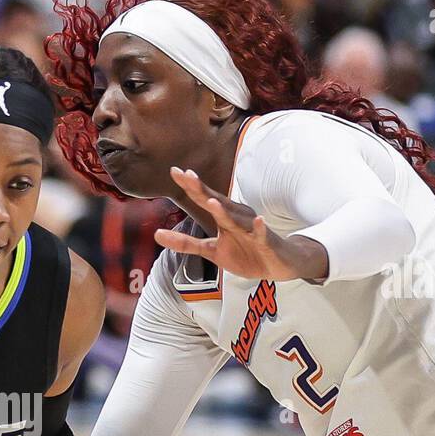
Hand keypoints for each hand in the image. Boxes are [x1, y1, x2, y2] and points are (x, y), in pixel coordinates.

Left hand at [155, 166, 327, 282]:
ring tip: (211, 201)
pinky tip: (258, 221)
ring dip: (224, 211)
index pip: (204, 198)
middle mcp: (236, 218)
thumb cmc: (245, 253)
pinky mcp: (265, 242)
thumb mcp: (211, 250)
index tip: (174, 171)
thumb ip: (186, 243)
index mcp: (224, 218)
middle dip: (202, 190)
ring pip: (236, 219)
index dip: (190, 186)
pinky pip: (262, 234)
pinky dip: (259, 228)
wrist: (278, 264)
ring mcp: (251, 229)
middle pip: (217, 202)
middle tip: (187, 175)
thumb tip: (157, 234)